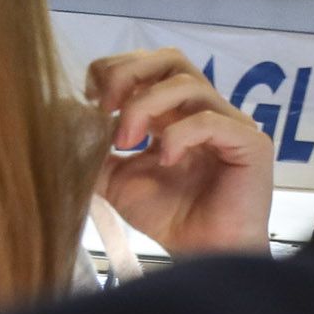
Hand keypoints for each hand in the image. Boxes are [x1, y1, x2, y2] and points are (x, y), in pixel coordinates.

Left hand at [88, 50, 274, 256]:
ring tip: (126, 141)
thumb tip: (62, 115)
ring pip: (189, 84)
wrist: (204, 254)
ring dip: (145, 105)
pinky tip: (165, 160)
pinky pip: (210, 120)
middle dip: (128, 74)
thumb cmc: (171, 217)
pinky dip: (178, 135)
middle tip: (104, 105)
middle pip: (172, 59)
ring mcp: (230, 125)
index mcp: (176, 113)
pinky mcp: (250, 144)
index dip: (116, 71)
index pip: (149, 66)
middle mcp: (205, 111)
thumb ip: (94, 149)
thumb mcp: (116, 179)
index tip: (91, 100)